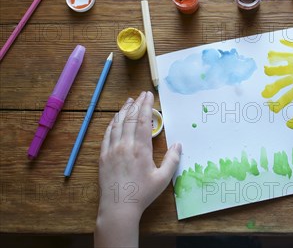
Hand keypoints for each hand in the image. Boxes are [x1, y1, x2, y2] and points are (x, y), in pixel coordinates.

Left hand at [95, 91, 180, 246]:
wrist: (118, 207)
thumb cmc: (142, 193)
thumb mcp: (163, 178)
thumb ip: (172, 159)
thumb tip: (178, 144)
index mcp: (140, 149)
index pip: (143, 121)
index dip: (146, 106)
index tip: (149, 95)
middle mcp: (125, 145)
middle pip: (130, 119)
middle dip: (136, 104)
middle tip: (141, 94)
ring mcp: (112, 150)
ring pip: (117, 124)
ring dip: (124, 110)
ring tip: (129, 101)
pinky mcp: (103, 156)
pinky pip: (107, 135)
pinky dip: (112, 123)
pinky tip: (115, 119)